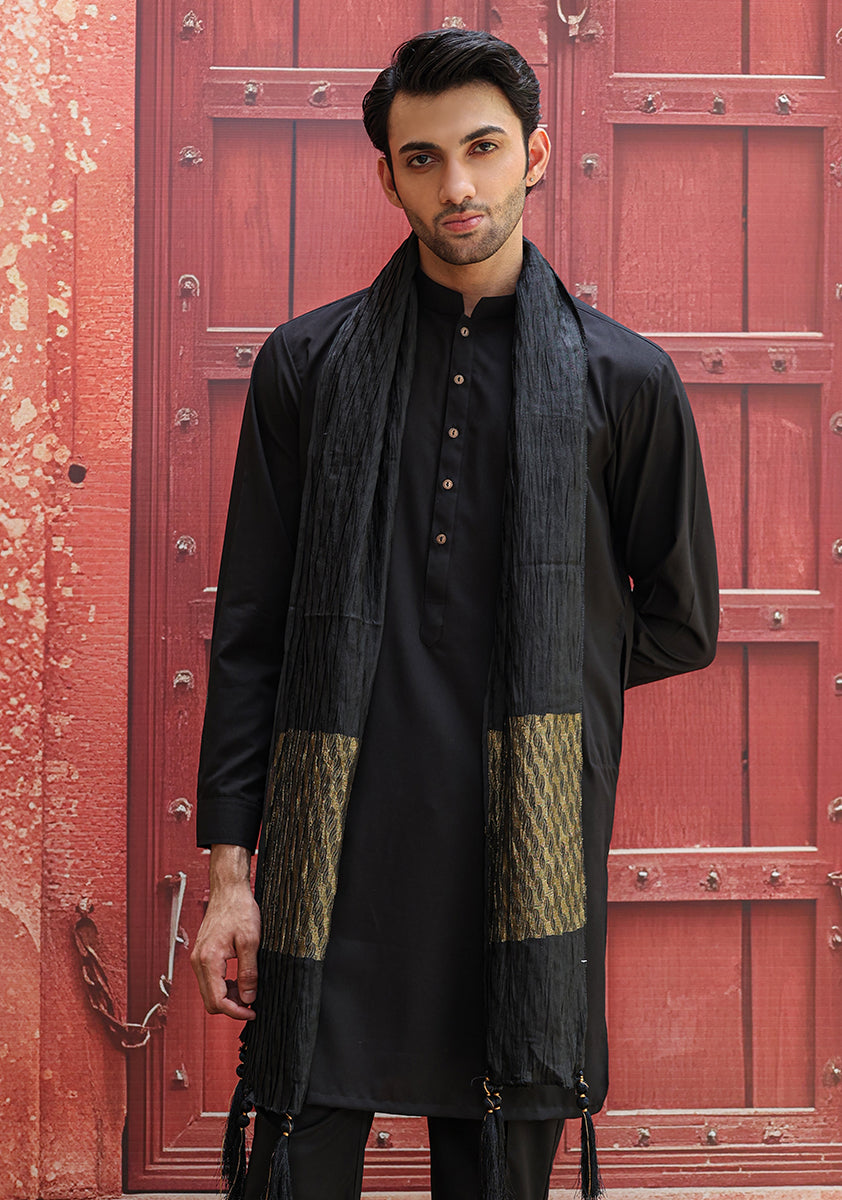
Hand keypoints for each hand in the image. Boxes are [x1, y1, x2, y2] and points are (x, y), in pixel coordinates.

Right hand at [190, 844, 259, 1020]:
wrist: (228, 890)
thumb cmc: (239, 910)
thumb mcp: (250, 941)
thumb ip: (248, 972)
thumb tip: (248, 998)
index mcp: (209, 960)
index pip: (217, 1001)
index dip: (236, 1012)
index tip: (252, 1011)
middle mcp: (198, 962)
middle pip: (210, 1000)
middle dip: (231, 1007)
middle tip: (252, 1002)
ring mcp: (198, 958)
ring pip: (209, 992)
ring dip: (228, 997)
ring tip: (248, 988)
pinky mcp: (202, 955)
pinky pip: (209, 980)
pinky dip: (223, 986)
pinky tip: (239, 979)